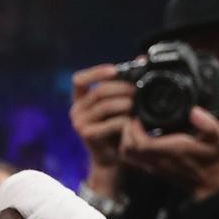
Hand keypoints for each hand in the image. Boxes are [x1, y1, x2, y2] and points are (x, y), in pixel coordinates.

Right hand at [70, 64, 131, 181]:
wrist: (110, 159)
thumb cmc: (116, 129)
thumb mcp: (117, 105)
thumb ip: (124, 85)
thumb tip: (142, 59)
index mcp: (80, 99)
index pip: (79, 80)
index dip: (95, 73)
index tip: (114, 70)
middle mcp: (76, 110)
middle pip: (98, 92)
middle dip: (121, 88)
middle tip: (138, 90)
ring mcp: (79, 123)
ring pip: (105, 106)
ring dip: (125, 103)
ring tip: (137, 105)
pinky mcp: (88, 135)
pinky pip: (110, 122)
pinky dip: (125, 120)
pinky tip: (133, 121)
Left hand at [119, 107, 218, 200]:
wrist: (211, 182)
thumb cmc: (215, 159)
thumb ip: (208, 124)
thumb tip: (194, 111)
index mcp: (172, 151)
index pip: (140, 143)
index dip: (134, 128)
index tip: (138, 115)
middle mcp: (158, 160)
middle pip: (128, 148)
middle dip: (126, 131)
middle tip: (134, 118)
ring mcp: (153, 165)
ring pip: (127, 154)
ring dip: (126, 139)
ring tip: (134, 126)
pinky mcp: (152, 168)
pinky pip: (132, 159)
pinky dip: (129, 146)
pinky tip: (138, 137)